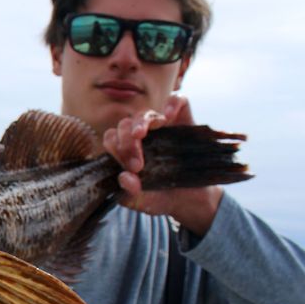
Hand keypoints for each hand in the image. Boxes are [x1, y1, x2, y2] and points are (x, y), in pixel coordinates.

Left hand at [101, 95, 222, 235]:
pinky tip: (169, 117)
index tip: (133, 168)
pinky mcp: (185, 121)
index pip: (112, 139)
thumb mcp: (145, 202)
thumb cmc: (162, 197)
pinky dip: (172, 104)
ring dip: (140, 122)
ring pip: (145, 113)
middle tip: (138, 163)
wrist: (192, 199)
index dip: (116, 149)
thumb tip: (123, 177)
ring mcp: (163, 127)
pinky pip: (178, 101)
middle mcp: (142, 136)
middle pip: (125, 124)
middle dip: (125, 141)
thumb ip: (131, 194)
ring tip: (141, 134)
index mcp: (126, 151)